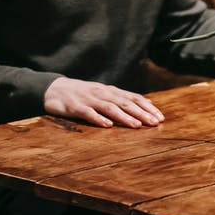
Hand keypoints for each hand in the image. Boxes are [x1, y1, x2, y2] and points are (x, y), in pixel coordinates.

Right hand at [43, 77, 163, 128]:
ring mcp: (88, 100)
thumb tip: (147, 104)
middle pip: (124, 102)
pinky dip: (98, 119)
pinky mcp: (75, 107)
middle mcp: (102, 93)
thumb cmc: (82, 94)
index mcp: (110, 91)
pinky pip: (88, 113)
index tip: (160, 117)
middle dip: (141, 113)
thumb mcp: (104, 94)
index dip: (147, 107)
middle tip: (155, 122)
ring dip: (124, 117)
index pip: (133, 98)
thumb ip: (123, 99)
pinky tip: (108, 126)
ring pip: (109, 107)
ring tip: (136, 125)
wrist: (53, 89)